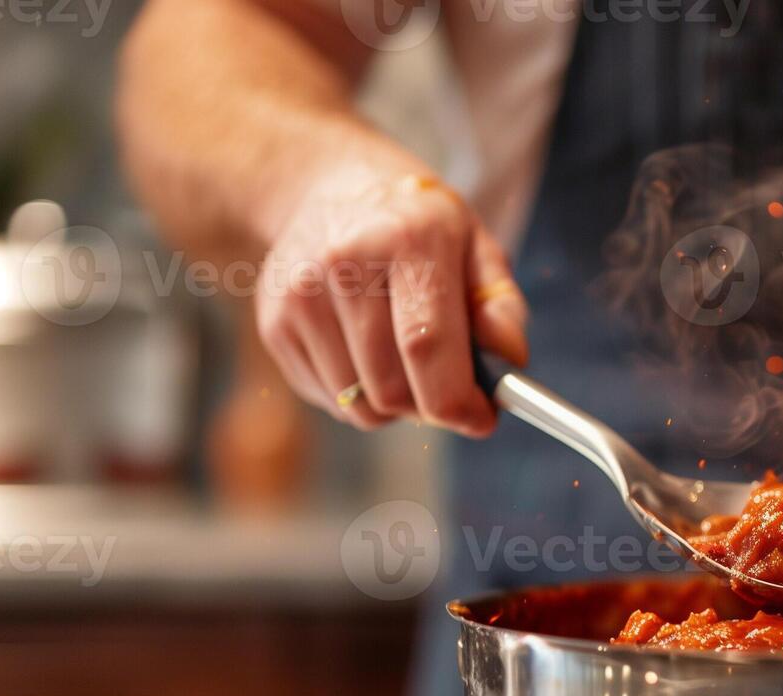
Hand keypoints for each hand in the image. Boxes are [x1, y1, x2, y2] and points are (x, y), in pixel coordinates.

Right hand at [255, 165, 528, 434]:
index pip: (426, 344)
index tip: (481, 419)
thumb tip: (508, 362)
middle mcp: (345, 263)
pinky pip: (330, 400)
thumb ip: (501, 308)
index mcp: (408, 240)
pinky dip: (360, 397)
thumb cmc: (420, 231)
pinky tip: (367, 352)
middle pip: (391, 388)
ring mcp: (301, 294)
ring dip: (395, 405)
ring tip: (405, 359)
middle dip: (430, 407)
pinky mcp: (275, 323)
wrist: (332, 190)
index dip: (456, 400)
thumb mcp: (476, 249)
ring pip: (360, 405)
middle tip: (447, 386)